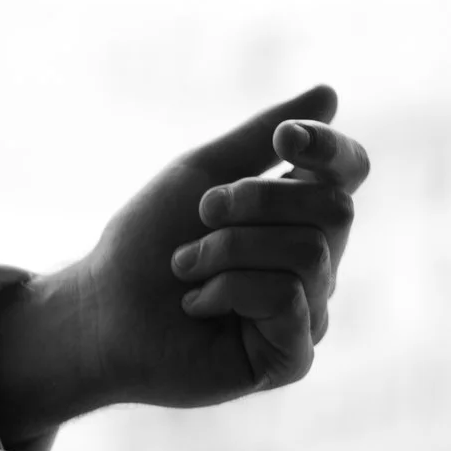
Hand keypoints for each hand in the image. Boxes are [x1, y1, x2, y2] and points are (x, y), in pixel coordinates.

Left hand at [0, 85, 371, 433]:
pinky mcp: (292, 357)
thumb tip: (330, 93)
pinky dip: (229, 291)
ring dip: (228, 250)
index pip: (350, 171)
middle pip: (335, 208)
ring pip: (310, 253)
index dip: (329, 148)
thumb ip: (262, 137)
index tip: (284, 139)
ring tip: (186, 269)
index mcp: (298, 217)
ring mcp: (308, 313)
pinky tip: (197, 306)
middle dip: (254, 202)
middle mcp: (314, 264)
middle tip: (200, 217)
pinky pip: (288, 298)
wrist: (100, 308)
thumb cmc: (146, 244)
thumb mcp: (202, 175)